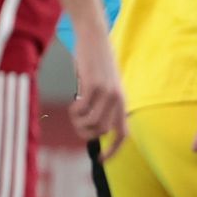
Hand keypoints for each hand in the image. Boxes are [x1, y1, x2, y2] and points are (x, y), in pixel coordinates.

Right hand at [71, 32, 127, 158]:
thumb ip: (101, 105)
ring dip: (79, 123)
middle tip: (77, 124)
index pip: (123, 134)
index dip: (114, 151)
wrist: (94, 36)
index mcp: (122, 101)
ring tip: (74, 112)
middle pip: (104, 131)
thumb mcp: (103, 86)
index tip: (101, 159)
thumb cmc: (94, 62)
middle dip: (87, 134)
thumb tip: (91, 127)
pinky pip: (83, 109)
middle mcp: (118, 99)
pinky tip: (74, 102)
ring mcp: (107, 92)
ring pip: (94, 123)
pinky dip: (75, 110)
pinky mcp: (94, 84)